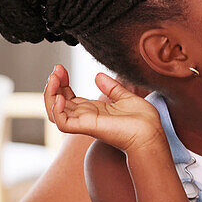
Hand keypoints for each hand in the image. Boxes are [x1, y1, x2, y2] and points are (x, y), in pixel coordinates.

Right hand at [44, 64, 162, 153]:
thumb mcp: (126, 97)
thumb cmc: (144, 120)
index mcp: (94, 110)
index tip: (60, 67)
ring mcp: (85, 123)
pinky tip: (60, 97)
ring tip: (53, 78)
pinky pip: (62, 124)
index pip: (68, 96)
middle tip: (56, 69)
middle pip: (58, 102)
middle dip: (53, 85)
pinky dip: (56, 110)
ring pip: (54, 112)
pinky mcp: (87, 128)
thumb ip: (112, 88)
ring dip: (50, 95)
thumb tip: (98, 75)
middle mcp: (86, 116)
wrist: (152, 133)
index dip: (62, 82)